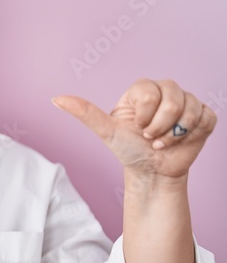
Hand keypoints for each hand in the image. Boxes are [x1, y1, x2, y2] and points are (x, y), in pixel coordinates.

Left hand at [52, 78, 216, 178]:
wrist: (152, 172)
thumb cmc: (128, 150)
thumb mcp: (106, 131)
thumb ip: (85, 113)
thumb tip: (55, 99)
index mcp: (142, 91)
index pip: (150, 90)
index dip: (146, 114)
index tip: (138, 128)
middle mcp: (165, 91)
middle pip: (173, 97)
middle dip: (160, 126)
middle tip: (151, 137)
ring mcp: (187, 102)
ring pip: (191, 107)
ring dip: (175, 133)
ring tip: (163, 142)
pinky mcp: (204, 116)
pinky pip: (206, 117)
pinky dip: (192, 134)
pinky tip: (181, 141)